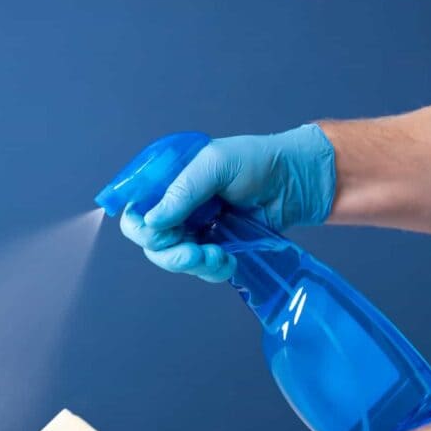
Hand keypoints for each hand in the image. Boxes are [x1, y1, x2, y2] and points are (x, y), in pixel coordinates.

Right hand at [120, 123, 336, 282]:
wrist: (296, 181)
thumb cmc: (257, 161)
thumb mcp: (215, 164)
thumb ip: (182, 191)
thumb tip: (151, 221)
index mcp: (168, 181)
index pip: (135, 209)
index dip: (141, 227)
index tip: (162, 233)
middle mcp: (175, 206)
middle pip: (150, 242)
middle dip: (170, 253)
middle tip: (193, 253)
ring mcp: (194, 229)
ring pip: (173, 259)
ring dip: (193, 263)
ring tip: (218, 256)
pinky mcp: (214, 247)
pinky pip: (199, 269)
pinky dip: (211, 270)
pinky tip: (229, 260)